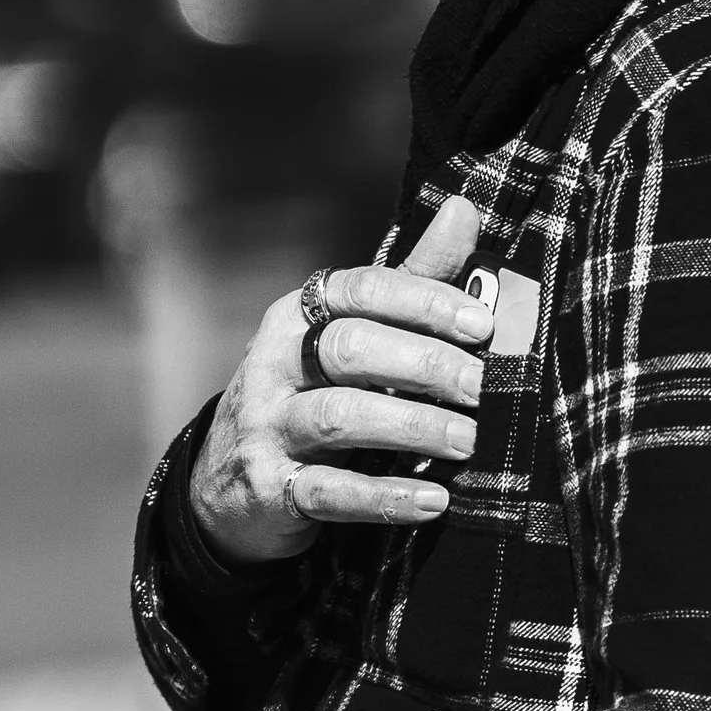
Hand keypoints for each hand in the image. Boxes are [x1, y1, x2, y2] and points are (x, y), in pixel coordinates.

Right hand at [188, 197, 491, 567]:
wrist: (225, 486)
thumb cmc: (311, 394)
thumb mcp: (352, 334)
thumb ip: (412, 279)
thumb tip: (466, 208)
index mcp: (298, 315)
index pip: (361, 290)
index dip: (424, 302)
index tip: (482, 324)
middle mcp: (274, 363)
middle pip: (351, 348)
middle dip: (426, 365)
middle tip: (485, 388)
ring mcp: (266, 426)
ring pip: (339, 417)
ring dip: (412, 427)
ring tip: (469, 442)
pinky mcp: (270, 488)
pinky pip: (329, 491)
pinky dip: (385, 497)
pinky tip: (434, 501)